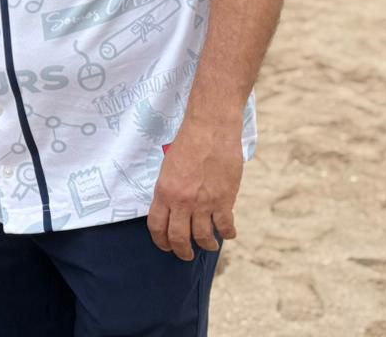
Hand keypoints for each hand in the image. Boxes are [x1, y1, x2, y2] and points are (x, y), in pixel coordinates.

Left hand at [146, 117, 242, 260]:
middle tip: (186, 255)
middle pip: (179, 238)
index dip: (161, 241)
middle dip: (182, 251)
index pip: (157, 226)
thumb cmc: (188, 143)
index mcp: (164, 192)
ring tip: (209, 245)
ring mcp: (204, 203)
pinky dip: (227, 233)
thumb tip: (174, 207)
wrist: (210, 130)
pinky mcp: (224, 200)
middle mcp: (182, 201)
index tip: (166, 246)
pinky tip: (228, 233)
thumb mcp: (168, 167)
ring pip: (203, 237)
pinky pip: (225, 226)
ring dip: (206, 245)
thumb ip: (170, 190)